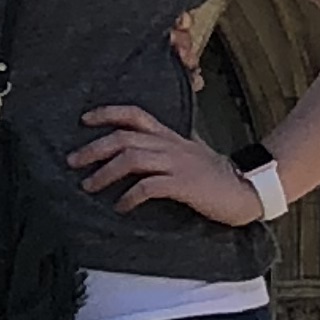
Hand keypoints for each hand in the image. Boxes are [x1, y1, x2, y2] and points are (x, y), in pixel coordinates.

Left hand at [69, 104, 260, 227]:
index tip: (84, 119)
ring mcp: (177, 163)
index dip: (108, 113)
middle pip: (124, 137)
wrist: (246, 188)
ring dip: (105, 173)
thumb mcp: (188, 153)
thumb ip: (165, 150)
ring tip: (89, 186)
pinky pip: (149, 187)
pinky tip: (120, 206)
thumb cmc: (214, 175)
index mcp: (170, 136)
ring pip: (132, 158)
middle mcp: (170, 145)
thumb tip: (137, 155)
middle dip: (94, 148)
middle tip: (72, 162)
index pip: (135, 114)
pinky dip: (130, 196)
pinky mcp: (183, 184)